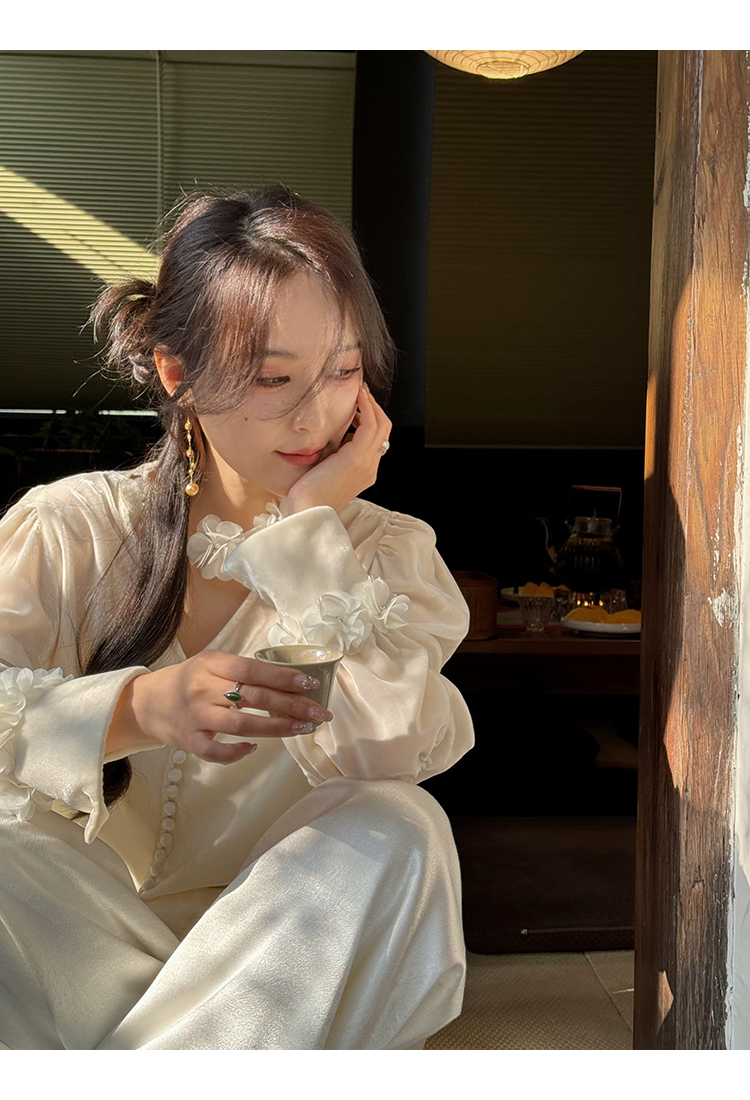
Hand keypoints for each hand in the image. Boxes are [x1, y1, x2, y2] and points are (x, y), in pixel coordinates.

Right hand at [108, 651, 332, 764]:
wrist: (147, 702)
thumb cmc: (188, 681)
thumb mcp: (211, 664)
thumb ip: (242, 670)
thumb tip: (289, 681)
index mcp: (211, 663)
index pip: (252, 669)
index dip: (282, 677)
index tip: (309, 684)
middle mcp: (203, 688)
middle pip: (253, 697)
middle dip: (291, 705)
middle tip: (318, 712)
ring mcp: (195, 716)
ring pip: (241, 725)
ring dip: (276, 728)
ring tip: (301, 728)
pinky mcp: (188, 741)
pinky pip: (216, 751)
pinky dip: (237, 752)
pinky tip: (255, 749)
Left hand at [286, 383, 391, 514]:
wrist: (307, 512)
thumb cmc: (308, 496)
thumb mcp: (324, 471)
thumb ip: (332, 455)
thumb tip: (330, 435)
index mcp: (364, 472)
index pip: (375, 441)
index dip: (369, 420)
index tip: (356, 406)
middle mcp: (370, 467)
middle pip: (384, 431)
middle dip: (374, 409)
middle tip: (361, 394)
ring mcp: (366, 462)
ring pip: (381, 425)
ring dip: (371, 404)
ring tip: (359, 391)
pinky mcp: (357, 457)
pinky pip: (370, 424)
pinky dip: (366, 407)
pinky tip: (357, 397)